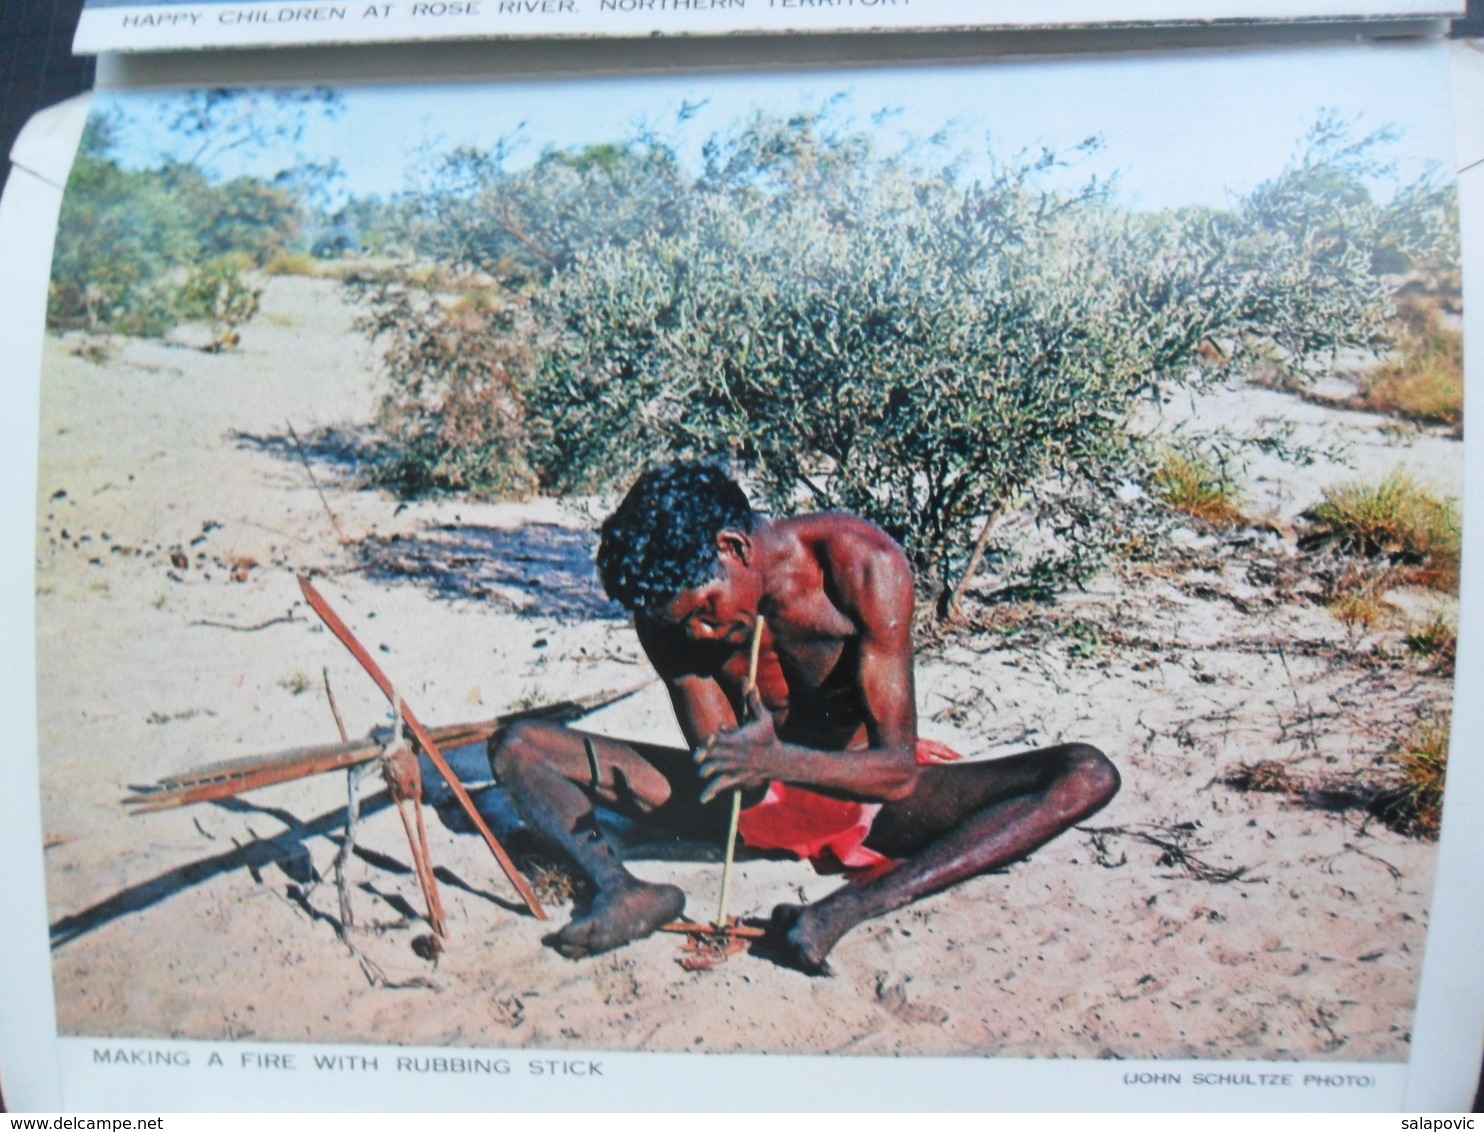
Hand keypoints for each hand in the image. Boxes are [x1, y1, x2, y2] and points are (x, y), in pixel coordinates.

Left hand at [695, 689, 779, 804]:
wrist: (778, 761)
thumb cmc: (768, 737)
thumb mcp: (763, 718)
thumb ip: (753, 702)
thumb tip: (749, 683)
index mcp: (737, 740)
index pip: (719, 739)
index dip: (711, 739)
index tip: (710, 738)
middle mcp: (733, 755)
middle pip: (712, 756)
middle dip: (702, 756)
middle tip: (697, 758)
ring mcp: (734, 768)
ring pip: (714, 771)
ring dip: (705, 772)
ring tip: (701, 773)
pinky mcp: (736, 779)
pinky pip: (722, 786)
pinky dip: (711, 792)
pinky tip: (703, 799)